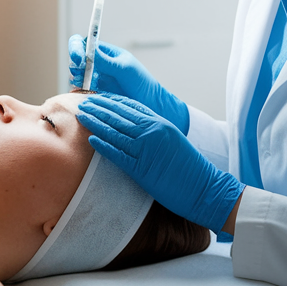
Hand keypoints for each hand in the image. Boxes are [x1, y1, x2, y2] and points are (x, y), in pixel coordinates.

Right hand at [68, 36, 190, 133]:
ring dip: (76, 78)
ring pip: (76, 75)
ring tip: (86, 85)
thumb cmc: (140, 81)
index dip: (76, 48)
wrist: (147, 103)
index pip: (84, 44)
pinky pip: (79, 90)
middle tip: (81, 73)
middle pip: (75, 59)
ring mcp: (94, 79)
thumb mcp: (123, 68)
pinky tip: (87, 94)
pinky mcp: (93, 93)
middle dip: (75, 64)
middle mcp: (96, 64)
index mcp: (104, 53)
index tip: (79, 57)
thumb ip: (105, 60)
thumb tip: (88, 49)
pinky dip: (79, 91)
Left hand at [77, 93, 243, 232]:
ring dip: (96, 122)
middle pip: (119, 115)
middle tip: (82, 101)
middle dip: (99, 107)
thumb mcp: (173, 140)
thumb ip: (155, 131)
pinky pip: (119, 154)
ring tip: (81, 115)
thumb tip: (136, 128)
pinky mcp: (143, 169)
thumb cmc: (190, 168)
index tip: (99, 97)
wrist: (206, 188)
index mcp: (160, 123)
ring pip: (115, 131)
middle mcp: (153, 132)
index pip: (131, 106)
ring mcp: (147, 150)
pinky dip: (104, 146)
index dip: (112, 100)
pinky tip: (91, 139)